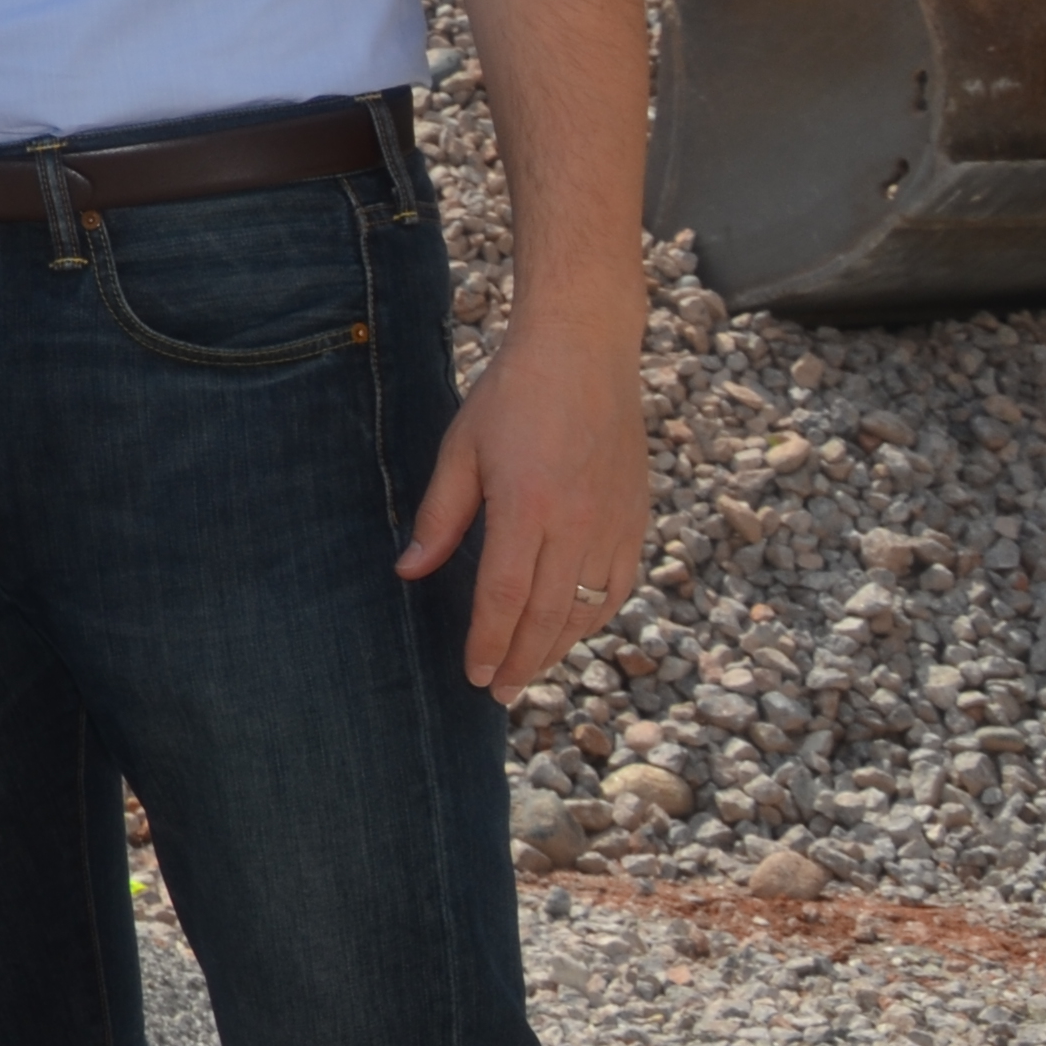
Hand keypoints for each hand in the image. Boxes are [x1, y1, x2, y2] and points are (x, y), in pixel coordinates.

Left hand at [397, 312, 651, 692]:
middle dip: (522, 662)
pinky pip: (619, 585)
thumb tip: (409, 571)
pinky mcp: (636, 517)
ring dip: (558, 647)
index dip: (489, 643)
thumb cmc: (512, 394)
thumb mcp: (460, 449)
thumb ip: (440, 516)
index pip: (505, 597)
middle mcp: (577, 522)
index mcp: (527, 506)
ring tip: (529, 671)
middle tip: (499, 693)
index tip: (474, 675)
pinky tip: (571, 629)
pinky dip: (595, 616)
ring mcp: (613, 522)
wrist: (584, 351)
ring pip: (588, 608)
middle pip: (549, 616)